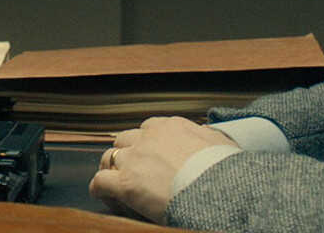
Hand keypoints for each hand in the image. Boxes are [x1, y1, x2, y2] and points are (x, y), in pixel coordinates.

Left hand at [88, 116, 236, 222]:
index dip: (147, 143)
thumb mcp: (220, 142)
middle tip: (131, 169)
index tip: (151, 155)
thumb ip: (207, 136)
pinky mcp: (125, 183)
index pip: (148, 129)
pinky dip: (100, 189)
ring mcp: (134, 160)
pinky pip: (100, 182)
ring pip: (109, 158)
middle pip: (125, 141)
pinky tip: (105, 196)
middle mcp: (148, 138)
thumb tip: (206, 133)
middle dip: (126, 153)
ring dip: (110, 169)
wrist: (218, 189)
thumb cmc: (224, 169)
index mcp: (170, 127)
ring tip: (114, 181)